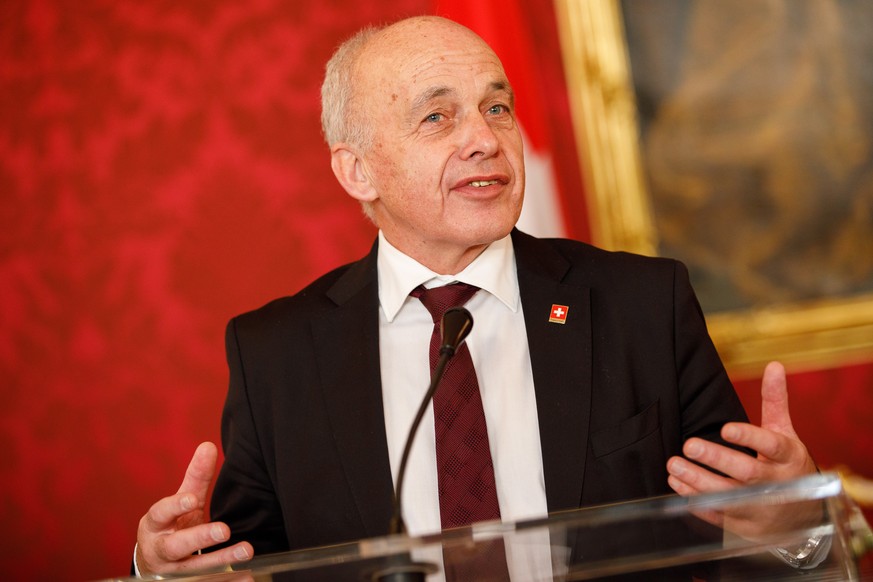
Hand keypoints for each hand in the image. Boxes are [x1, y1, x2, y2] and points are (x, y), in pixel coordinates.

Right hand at [136, 442, 252, 574]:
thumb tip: (208, 445)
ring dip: (221, 562)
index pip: (161, 513)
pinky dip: (228, 581)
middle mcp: (161, 550)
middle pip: (176, 546)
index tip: (193, 499)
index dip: (175, 506)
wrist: (155, 566)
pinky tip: (247, 577)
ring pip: (194, 569)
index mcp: (155, 525)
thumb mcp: (181, 504)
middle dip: (199, 538)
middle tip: (225, 529)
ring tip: (246, 551)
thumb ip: (195, 479)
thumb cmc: (172, 527)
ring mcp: (173, 573)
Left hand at [666, 361, 818, 537]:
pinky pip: (717, 515)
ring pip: (728, 496)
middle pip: (746, 472)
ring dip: (698, 482)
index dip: (749, 437)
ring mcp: (759, 507)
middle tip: (688, 444)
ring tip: (673, 464)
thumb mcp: (785, 434)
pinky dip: (695, 501)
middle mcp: (775, 484)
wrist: (801, 518)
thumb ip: (775, 401)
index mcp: (787, 457)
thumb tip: (773, 365)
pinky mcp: (743, 525)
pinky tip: (676, 484)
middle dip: (717, 460)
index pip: (771, 445)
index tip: (725, 428)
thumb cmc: (786, 467)